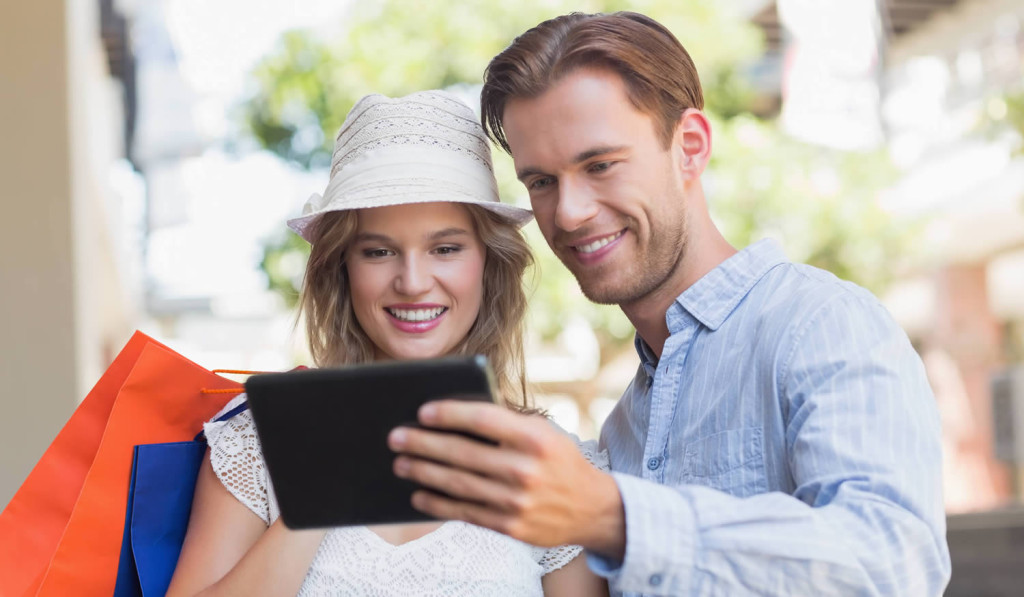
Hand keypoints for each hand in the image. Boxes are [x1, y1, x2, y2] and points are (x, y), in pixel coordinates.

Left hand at [388, 400, 624, 558]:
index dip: (450, 414)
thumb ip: (506, 423)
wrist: (592, 509)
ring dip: (423, 473)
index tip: (422, 410)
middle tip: (396, 437)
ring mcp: (517, 502)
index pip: (484, 420)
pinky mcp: (510, 527)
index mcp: (535, 438)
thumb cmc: (559, 461)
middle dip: (424, 445)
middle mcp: (526, 470)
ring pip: (458, 485)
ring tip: (401, 463)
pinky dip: (438, 503)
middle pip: (463, 454)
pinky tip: (419, 494)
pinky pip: (465, 513)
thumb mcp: (544, 433)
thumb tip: (454, 414)